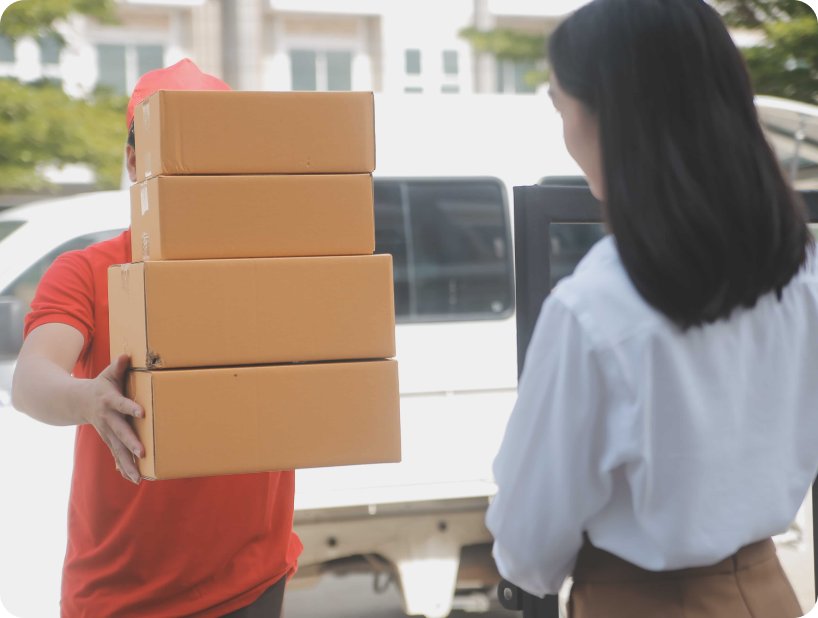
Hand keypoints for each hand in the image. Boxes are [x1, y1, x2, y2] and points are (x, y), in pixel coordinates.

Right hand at [78, 354, 144, 484]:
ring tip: (139, 477)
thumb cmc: (100, 385)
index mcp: (109, 400)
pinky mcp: (108, 440)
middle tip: (143, 452)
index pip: (121, 404)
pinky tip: (135, 479)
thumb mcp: (108, 374)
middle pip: (120, 431)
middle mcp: (107, 419)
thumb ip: (119, 366)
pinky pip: (117, 455)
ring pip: (118, 449)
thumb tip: (127, 355)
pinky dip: (125, 467)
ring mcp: (107, 432)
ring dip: (128, 463)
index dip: (131, 407)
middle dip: (131, 442)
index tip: (142, 412)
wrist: (76, 402)